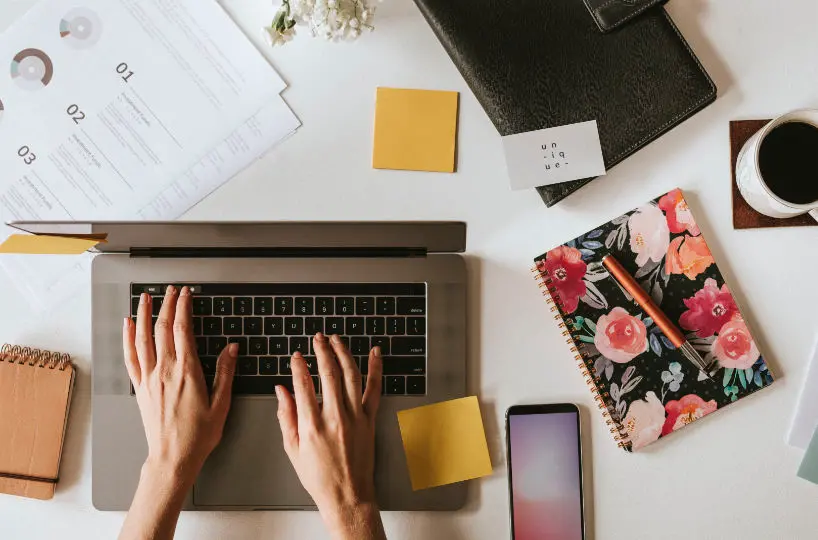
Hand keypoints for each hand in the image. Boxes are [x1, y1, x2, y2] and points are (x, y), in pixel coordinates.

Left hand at [122, 285, 237, 484]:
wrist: (173, 457)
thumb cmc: (198, 435)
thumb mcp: (221, 403)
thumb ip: (225, 372)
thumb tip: (231, 348)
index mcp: (186, 371)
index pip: (183, 329)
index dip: (184, 307)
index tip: (186, 293)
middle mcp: (164, 371)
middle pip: (162, 328)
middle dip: (167, 304)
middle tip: (171, 289)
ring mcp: (149, 378)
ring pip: (142, 338)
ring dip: (144, 314)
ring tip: (145, 297)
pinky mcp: (140, 388)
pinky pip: (130, 357)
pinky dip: (127, 338)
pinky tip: (127, 327)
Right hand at [276, 333, 385, 539]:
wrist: (348, 495)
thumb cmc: (319, 477)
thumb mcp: (292, 449)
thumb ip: (286, 416)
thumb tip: (281, 391)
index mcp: (312, 425)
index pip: (303, 385)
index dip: (298, 366)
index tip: (296, 355)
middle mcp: (335, 418)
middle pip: (329, 373)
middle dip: (322, 351)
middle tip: (317, 338)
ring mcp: (356, 417)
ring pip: (351, 376)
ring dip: (344, 353)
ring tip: (336, 339)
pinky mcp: (370, 419)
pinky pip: (375, 389)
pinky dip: (376, 369)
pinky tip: (375, 354)